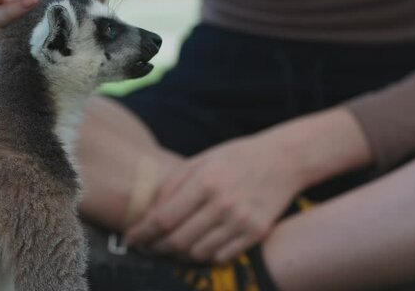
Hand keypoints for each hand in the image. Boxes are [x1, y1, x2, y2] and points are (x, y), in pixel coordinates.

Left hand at [125, 134, 305, 263]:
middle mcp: (223, 204)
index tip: (131, 239)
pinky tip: (199, 246)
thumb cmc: (237, 157)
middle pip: (178, 241)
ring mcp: (242, 221)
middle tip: (148, 247)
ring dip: (180, 254)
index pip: (164, 218)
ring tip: (172, 246)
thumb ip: (174, 185)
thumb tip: (150, 212)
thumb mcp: (202, 160)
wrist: (283, 159)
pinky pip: (221, 257)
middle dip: (157, 248)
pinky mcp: (257, 233)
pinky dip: (205, 256)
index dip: (143, 233)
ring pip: (198, 253)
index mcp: (205, 182)